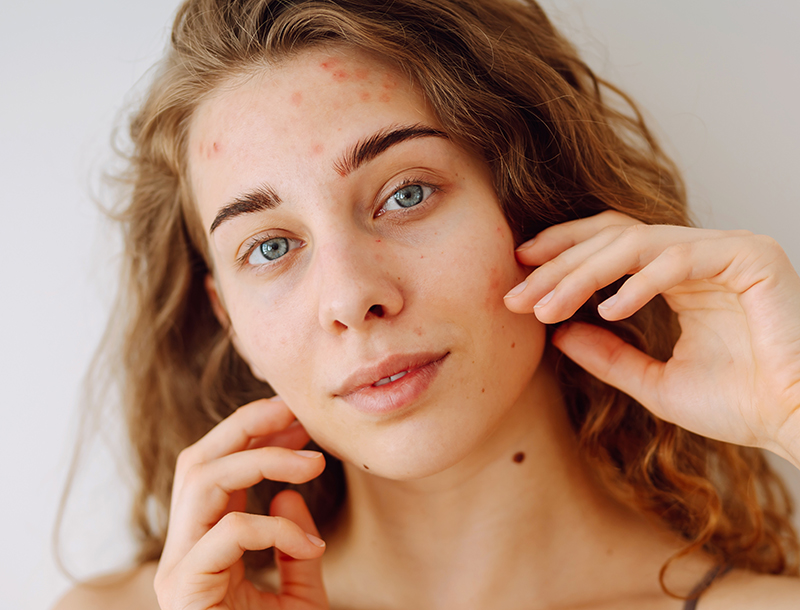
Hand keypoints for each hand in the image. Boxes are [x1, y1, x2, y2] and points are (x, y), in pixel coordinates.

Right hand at [154, 397, 329, 609]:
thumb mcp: (299, 598)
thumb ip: (294, 552)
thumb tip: (288, 497)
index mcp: (202, 549)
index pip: (214, 471)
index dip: (253, 436)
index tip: (297, 423)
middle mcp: (183, 554)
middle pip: (198, 462)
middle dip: (247, 425)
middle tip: (297, 412)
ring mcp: (177, 571)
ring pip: (203, 480)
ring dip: (263, 459)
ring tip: (314, 461)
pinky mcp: (183, 591)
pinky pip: (230, 530)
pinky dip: (276, 527)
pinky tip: (311, 546)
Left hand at [504, 211, 799, 464]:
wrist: (798, 424)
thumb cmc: (738, 405)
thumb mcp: (652, 381)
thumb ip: (608, 354)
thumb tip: (558, 332)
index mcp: (678, 276)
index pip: (608, 245)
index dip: (560, 254)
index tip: (517, 273)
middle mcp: (699, 254)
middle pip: (611, 237)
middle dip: (557, 264)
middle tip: (515, 293)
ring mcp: (725, 249)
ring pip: (635, 243)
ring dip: (583, 273)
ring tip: (546, 306)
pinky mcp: (750, 256)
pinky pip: (678, 258)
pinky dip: (638, 283)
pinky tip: (605, 310)